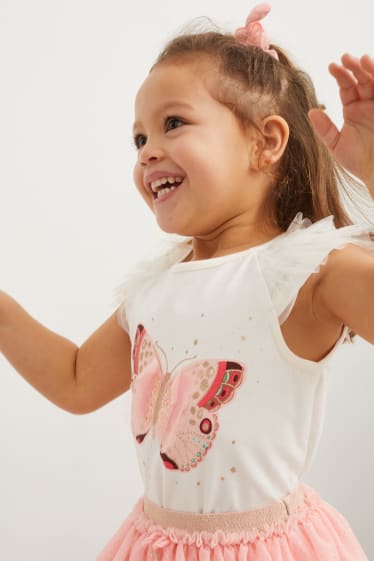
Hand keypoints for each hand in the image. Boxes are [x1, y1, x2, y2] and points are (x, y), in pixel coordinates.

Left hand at [308, 54, 373, 191]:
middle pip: (362, 79)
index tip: (332, 66)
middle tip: (345, 58)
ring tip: (361, 59)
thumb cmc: (359, 162)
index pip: (347, 87)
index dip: (341, 75)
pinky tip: (372, 67)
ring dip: (369, 69)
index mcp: (354, 109)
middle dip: (354, 67)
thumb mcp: (337, 145)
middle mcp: (368, 104)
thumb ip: (325, 129)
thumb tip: (311, 112)